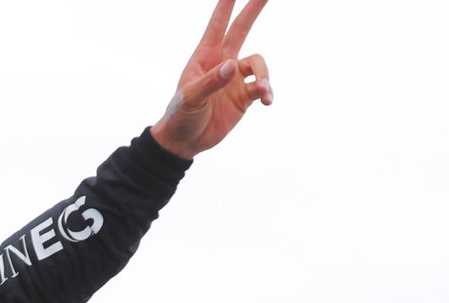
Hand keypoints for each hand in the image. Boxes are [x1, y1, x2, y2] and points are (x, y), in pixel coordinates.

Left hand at [149, 0, 272, 159]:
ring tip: (264, 92)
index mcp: (205, 58)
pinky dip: (267, 91)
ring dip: (265, 76)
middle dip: (253, 10)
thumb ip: (210, 82)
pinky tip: (267, 100)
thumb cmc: (180, 116)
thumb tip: (232, 66)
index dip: (226, 5)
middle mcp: (222, 63)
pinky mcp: (244, 96)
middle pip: (242, 29)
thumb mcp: (190, 99)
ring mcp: (234, 79)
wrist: (185, 142)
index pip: (217, 25)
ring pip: (258, 65)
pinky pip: (262, 87)